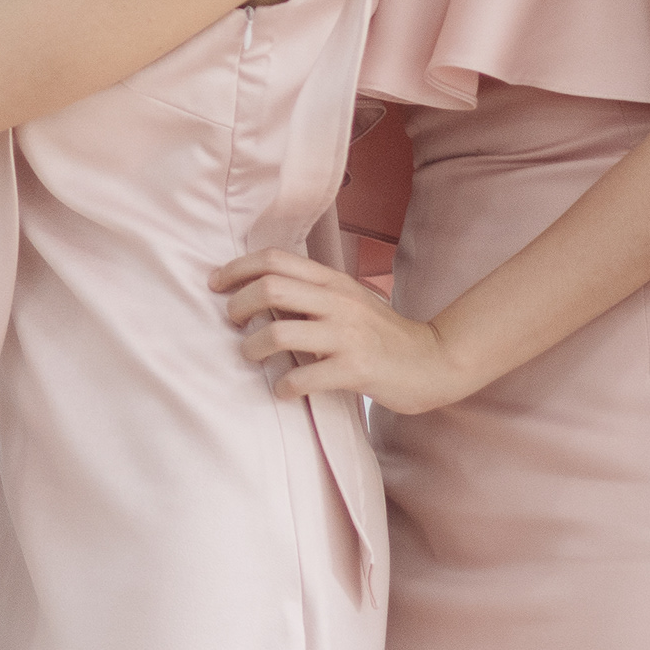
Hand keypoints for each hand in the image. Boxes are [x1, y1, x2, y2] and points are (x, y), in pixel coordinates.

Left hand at [211, 246, 475, 413]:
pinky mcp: (355, 369)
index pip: (275, 259)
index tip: (216, 284)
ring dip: (252, 348)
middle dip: (238, 306)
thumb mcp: (348, 301)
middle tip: (232, 323)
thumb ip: (312, 293)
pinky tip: (284, 390)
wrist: (433, 361)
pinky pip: (303, 377)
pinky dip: (284, 386)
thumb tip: (259, 291)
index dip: (238, 268)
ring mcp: (347, 335)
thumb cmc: (381, 334)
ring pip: (278, 333)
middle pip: (270, 288)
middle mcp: (338, 301)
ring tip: (252, 357)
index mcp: (333, 281)